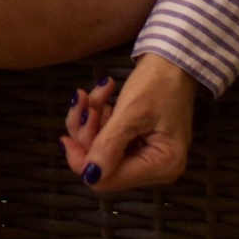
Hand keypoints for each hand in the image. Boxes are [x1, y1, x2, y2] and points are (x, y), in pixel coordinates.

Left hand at [60, 53, 196, 192]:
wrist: (173, 59)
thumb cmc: (158, 83)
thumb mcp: (132, 112)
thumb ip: (109, 145)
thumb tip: (90, 176)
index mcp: (162, 166)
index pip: (110, 179)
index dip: (83, 161)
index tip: (65, 138)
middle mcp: (156, 168)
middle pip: (103, 163)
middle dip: (87, 133)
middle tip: (83, 102)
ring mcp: (147, 153)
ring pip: (102, 146)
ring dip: (90, 118)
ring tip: (89, 93)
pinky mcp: (138, 139)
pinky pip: (109, 134)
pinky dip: (100, 114)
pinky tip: (104, 91)